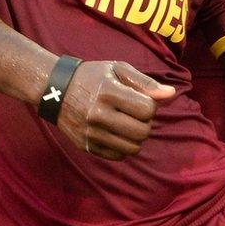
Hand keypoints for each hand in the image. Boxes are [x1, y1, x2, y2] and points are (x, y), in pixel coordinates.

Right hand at [55, 60, 177, 158]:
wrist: (54, 90)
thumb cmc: (92, 76)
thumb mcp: (118, 69)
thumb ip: (145, 83)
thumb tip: (171, 94)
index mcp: (108, 92)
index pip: (147, 110)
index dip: (150, 106)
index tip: (140, 100)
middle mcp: (98, 114)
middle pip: (142, 132)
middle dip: (145, 123)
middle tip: (135, 114)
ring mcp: (90, 133)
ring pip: (132, 148)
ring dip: (136, 137)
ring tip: (126, 124)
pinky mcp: (85, 145)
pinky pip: (118, 156)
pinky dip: (123, 147)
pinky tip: (116, 133)